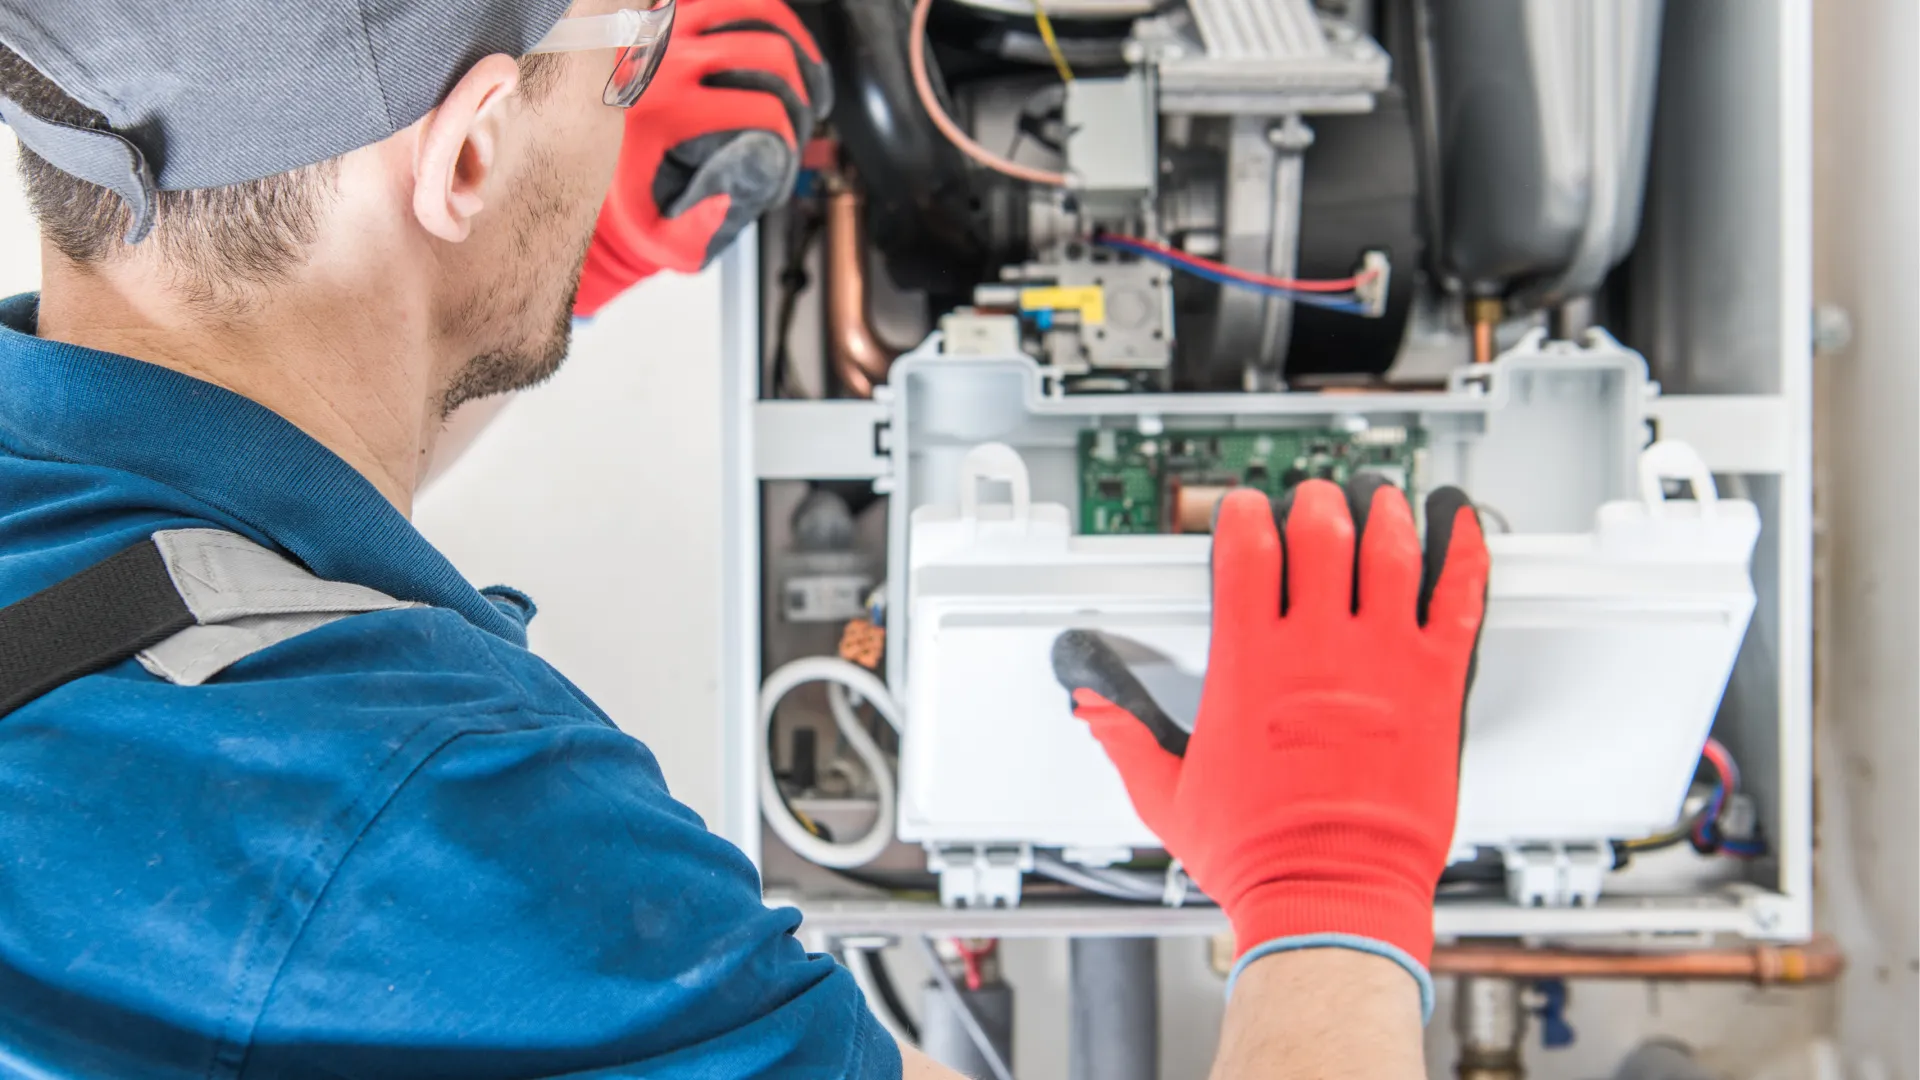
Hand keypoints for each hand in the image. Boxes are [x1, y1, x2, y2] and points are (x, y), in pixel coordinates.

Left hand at [575, 0, 829, 316]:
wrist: (572, 164)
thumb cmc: (622, 199)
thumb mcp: (659, 233)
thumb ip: (701, 228)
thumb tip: (735, 194)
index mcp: (664, 111)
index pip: (761, 108)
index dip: (791, 136)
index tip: (787, 154)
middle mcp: (662, 60)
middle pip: (767, 51)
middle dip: (800, 91)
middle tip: (803, 119)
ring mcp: (662, 28)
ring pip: (752, 8)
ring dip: (791, 41)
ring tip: (804, 76)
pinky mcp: (662, 16)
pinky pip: (725, 1)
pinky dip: (761, 17)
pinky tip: (779, 43)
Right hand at [1051, 478, 1487, 1007]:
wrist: (1331, 896)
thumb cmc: (1258, 855)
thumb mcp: (1166, 795)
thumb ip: (1125, 737)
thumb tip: (1092, 707)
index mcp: (1249, 665)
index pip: (1245, 551)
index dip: (1242, 515)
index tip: (1244, 510)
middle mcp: (1316, 650)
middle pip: (1320, 533)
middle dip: (1314, 503)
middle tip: (1315, 500)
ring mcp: (1382, 662)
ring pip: (1389, 551)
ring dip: (1383, 513)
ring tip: (1379, 498)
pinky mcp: (1435, 686)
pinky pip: (1458, 600)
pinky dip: (1462, 553)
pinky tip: (1460, 526)